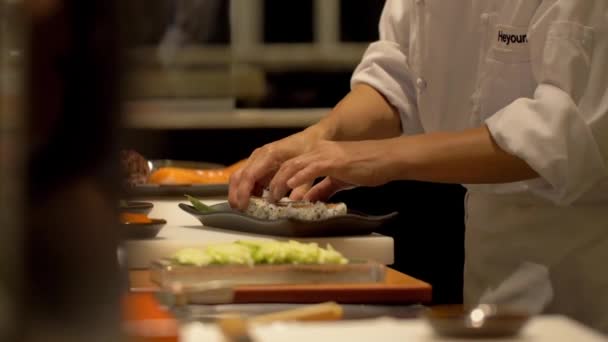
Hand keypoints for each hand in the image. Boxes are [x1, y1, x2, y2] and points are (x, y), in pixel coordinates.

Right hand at [228, 129, 323, 209]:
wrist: (311, 138)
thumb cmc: (309, 150)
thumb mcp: (309, 169)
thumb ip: (302, 187)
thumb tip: (294, 202)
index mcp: (270, 155)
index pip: (249, 175)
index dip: (244, 192)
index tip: (243, 206)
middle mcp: (259, 156)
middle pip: (238, 176)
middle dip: (235, 194)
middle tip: (240, 210)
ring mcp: (257, 159)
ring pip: (240, 177)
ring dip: (240, 193)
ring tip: (246, 209)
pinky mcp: (259, 165)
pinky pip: (247, 179)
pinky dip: (247, 191)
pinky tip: (254, 202)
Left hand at [268, 140, 393, 201]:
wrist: (387, 159)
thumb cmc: (368, 168)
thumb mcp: (340, 180)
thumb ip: (323, 189)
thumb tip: (309, 201)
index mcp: (317, 154)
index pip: (290, 165)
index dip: (276, 180)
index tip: (268, 194)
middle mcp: (317, 151)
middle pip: (285, 165)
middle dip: (271, 183)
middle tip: (265, 199)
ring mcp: (324, 154)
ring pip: (293, 166)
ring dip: (279, 183)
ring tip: (272, 197)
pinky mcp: (334, 161)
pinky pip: (311, 169)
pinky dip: (299, 179)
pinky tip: (290, 188)